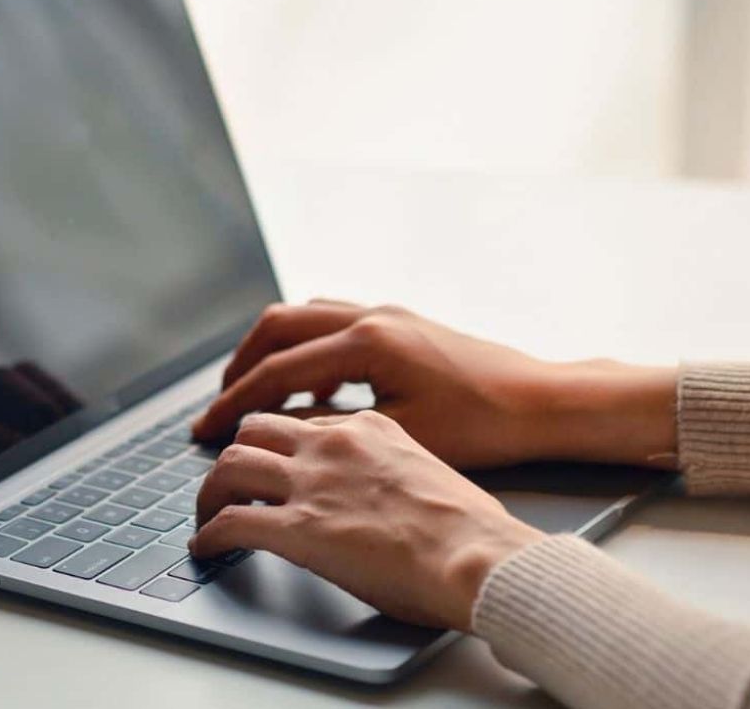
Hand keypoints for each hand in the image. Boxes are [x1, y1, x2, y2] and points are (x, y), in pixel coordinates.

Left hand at [190, 411, 544, 629]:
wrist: (479, 555)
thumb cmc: (472, 529)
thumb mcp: (431, 473)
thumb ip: (393, 471)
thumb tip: (382, 497)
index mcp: (369, 428)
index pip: (304, 421)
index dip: (281, 443)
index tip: (274, 459)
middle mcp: (333, 444)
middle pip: (255, 428)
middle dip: (235, 452)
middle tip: (227, 477)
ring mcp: (311, 483)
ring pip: (229, 466)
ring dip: (209, 491)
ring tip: (206, 513)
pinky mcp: (297, 528)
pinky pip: (230, 522)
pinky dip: (209, 535)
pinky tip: (206, 547)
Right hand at [192, 300, 676, 469]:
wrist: (543, 403)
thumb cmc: (484, 425)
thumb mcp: (398, 436)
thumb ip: (333, 428)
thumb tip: (281, 432)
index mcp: (368, 341)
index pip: (277, 370)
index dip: (235, 403)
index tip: (207, 428)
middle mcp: (372, 316)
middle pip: (278, 326)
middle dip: (241, 366)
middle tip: (220, 404)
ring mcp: (387, 314)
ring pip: (304, 317)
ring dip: (271, 352)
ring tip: (253, 392)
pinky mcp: (400, 324)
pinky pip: (333, 325)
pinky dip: (308, 352)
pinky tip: (313, 392)